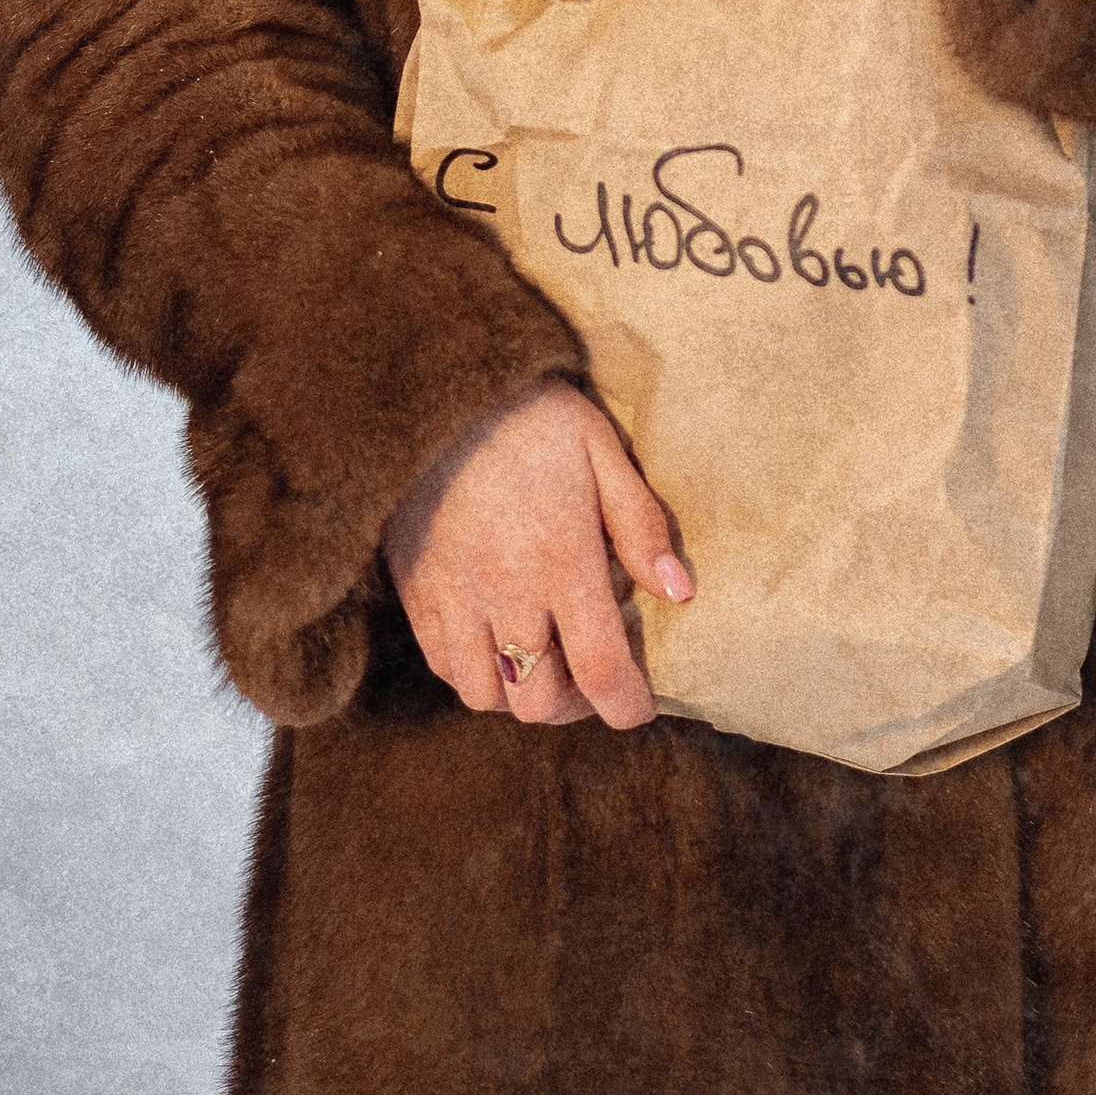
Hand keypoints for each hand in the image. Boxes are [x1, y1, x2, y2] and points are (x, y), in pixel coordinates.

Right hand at [382, 378, 692, 727]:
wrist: (433, 388)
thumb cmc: (530, 416)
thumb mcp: (602, 451)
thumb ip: (641, 526)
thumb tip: (680, 593)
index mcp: (561, 560)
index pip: (600, 670)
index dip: (627, 705)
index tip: (640, 706)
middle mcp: (504, 592)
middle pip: (538, 701)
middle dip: (575, 704)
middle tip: (592, 674)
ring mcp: (453, 596)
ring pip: (484, 695)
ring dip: (519, 692)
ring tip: (542, 658)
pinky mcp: (415, 590)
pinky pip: (441, 665)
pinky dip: (473, 671)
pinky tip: (496, 638)